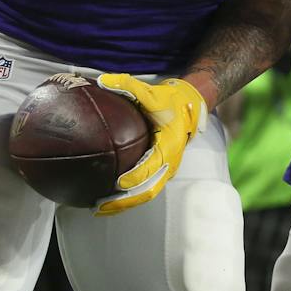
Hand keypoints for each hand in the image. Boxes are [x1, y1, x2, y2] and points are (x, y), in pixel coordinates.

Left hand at [93, 74, 207, 215]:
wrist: (190, 105)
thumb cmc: (170, 99)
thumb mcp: (151, 92)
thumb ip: (127, 86)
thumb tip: (103, 81)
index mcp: (169, 144)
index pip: (152, 166)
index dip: (136, 177)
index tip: (118, 183)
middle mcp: (169, 161)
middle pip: (148, 190)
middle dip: (124, 202)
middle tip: (100, 207)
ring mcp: (166, 168)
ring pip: (146, 193)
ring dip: (124, 204)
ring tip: (100, 209)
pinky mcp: (161, 170)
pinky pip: (146, 188)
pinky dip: (129, 197)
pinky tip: (109, 198)